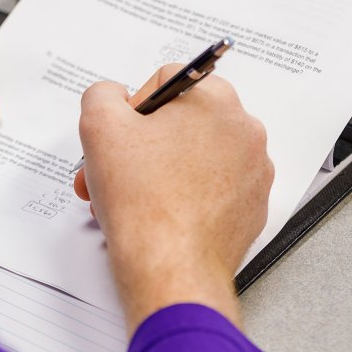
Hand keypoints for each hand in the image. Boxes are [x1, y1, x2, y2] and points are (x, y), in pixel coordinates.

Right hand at [73, 66, 272, 332]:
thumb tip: (113, 97)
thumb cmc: (144, 202)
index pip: (165, 83)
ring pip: (194, 157)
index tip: (120, 138)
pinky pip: (211, 190)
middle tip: (114, 170)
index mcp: (215, 100)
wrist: (171, 268)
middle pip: (181, 123)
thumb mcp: (99, 126)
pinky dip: (184, 197)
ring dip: (159, 171)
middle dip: (141, 145)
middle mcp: (244, 131)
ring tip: (130, 197)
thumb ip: (102, 95)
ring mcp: (252, 172)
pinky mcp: (250, 208)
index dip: (132, 110)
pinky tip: (158, 214)